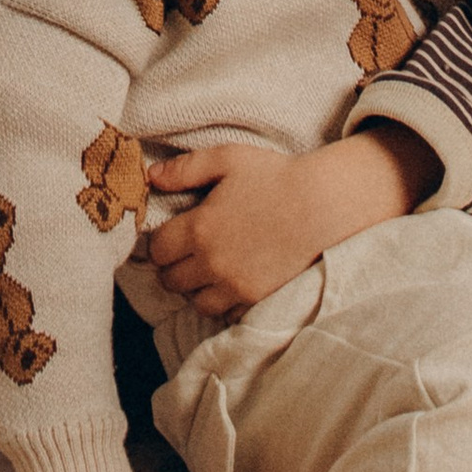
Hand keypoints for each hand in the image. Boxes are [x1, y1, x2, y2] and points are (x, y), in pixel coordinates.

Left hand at [143, 128, 439, 317]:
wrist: (322, 206)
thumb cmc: (274, 176)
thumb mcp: (226, 159)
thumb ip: (184, 169)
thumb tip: (150, 178)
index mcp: (199, 229)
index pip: (157, 251)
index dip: (160, 242)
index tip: (171, 233)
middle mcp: (212, 263)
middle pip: (171, 281)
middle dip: (173, 266)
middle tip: (187, 250)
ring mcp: (234, 286)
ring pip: (196, 302)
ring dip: (195, 287)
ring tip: (208, 267)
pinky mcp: (256, 300)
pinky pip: (225, 311)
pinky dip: (222, 299)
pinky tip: (230, 279)